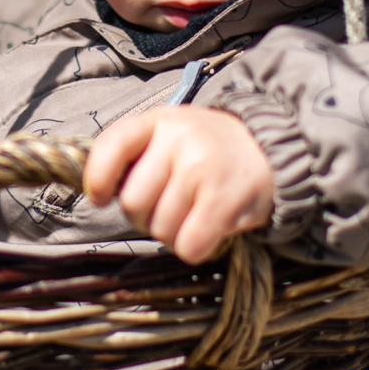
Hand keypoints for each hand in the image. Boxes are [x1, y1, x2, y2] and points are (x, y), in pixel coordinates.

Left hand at [86, 105, 274, 265]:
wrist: (270, 149)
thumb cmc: (208, 149)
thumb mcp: (170, 133)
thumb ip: (136, 154)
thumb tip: (98, 192)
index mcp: (158, 121)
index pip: (112, 146)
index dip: (99, 179)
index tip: (102, 197)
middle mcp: (178, 139)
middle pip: (133, 203)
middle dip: (145, 217)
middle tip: (169, 207)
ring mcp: (201, 168)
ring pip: (161, 229)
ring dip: (173, 234)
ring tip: (194, 214)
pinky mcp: (223, 199)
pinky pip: (189, 245)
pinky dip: (195, 248)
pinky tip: (208, 231)